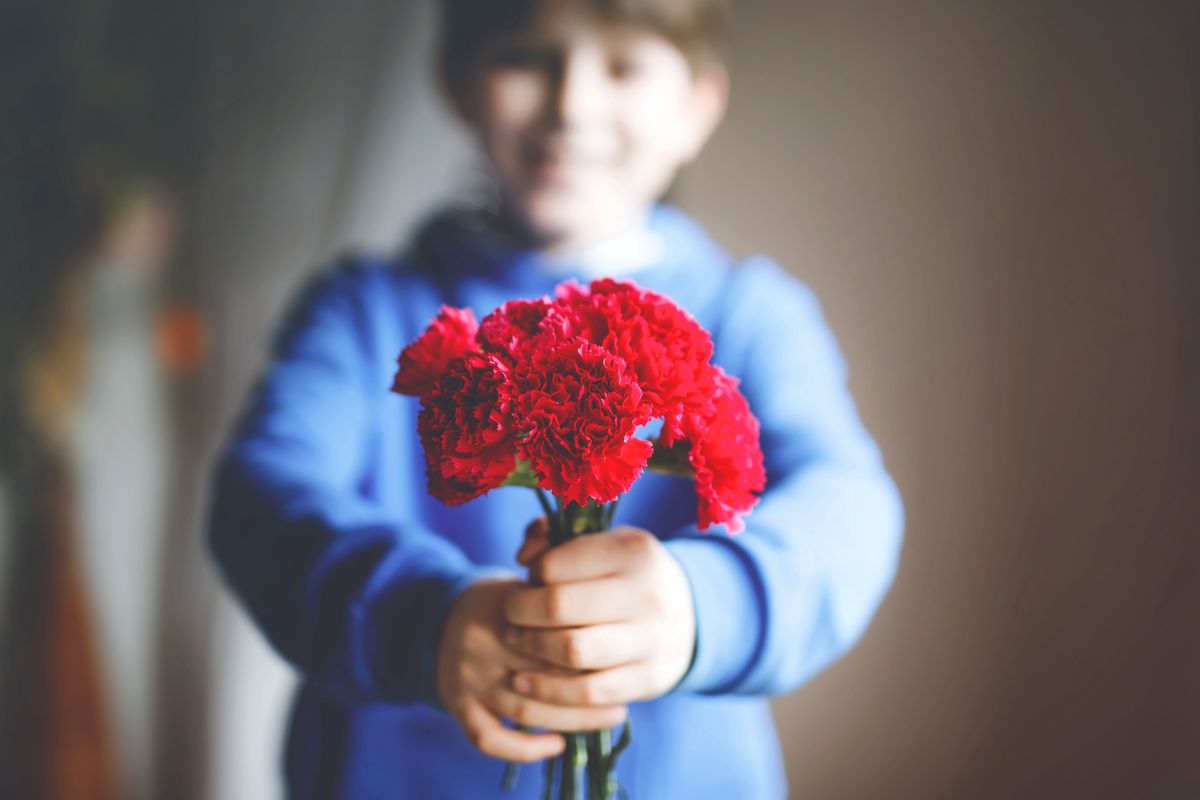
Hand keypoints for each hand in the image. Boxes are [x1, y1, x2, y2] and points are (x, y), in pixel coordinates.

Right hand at [435, 577, 626, 761]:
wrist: (443, 613)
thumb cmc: (505, 602)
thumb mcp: (528, 588)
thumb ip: (560, 606)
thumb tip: (613, 635)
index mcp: (505, 610)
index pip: (557, 637)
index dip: (592, 653)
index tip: (622, 661)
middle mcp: (482, 645)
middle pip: (545, 675)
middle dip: (589, 690)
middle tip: (624, 695)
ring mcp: (467, 678)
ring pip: (526, 711)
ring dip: (572, 721)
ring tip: (609, 718)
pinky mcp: (456, 704)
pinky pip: (488, 738)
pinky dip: (524, 749)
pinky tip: (557, 745)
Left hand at [505, 522, 696, 707]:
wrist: (687, 615)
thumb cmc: (625, 574)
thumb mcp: (602, 543)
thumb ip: (555, 538)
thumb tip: (525, 555)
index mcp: (634, 551)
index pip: (556, 564)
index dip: (531, 573)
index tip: (528, 579)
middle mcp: (648, 594)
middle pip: (559, 606)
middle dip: (521, 610)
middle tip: (511, 612)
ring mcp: (652, 640)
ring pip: (572, 651)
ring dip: (531, 647)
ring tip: (515, 639)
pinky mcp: (650, 679)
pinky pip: (587, 692)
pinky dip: (548, 690)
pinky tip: (523, 681)